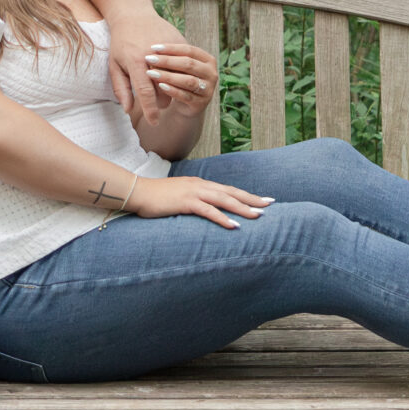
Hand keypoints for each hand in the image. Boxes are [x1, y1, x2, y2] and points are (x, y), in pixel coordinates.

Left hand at [106, 8, 184, 122]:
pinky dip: (179, 72)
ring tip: (164, 91)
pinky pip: (184, 63)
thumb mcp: (115, 65)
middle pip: (163, 87)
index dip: (151, 110)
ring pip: (177, 76)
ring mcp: (169, 45)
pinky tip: (172, 74)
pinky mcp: (179, 40)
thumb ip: (121, 88)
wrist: (133, 14)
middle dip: (162, 101)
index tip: (153, 122)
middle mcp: (154, 54)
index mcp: (136, 61)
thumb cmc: (121, 42)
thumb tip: (127, 109)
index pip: (146, 92)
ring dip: (173, 88)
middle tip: (157, 106)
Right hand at [126, 173, 271, 230]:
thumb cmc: (157, 198)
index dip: (246, 195)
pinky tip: (235, 225)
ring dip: (242, 208)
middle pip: (232, 192)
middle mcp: (200, 185)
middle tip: (270, 204)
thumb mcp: (179, 197)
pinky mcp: (186, 202)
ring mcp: (193, 192)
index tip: (262, 200)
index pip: (228, 189)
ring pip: (224, 200)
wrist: (138, 192)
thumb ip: (193, 201)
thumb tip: (205, 210)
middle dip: (252, 199)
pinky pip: (208, 210)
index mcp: (200, 184)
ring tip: (259, 216)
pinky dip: (223, 218)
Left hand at [142, 40, 218, 114]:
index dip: (171, 48)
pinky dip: (172, 90)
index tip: (153, 47)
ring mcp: (208, 89)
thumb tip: (154, 50)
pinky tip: (160, 86)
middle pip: (189, 64)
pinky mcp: (202, 103)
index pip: (190, 50)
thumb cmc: (181, 78)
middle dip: (167, 61)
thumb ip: (173, 58)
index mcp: (208, 60)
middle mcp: (211, 74)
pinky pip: (186, 96)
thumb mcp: (179, 67)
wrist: (187, 105)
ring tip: (151, 73)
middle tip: (149, 59)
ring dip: (168, 76)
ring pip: (188, 81)